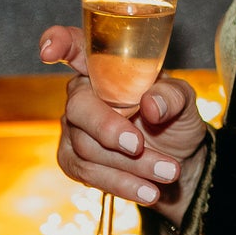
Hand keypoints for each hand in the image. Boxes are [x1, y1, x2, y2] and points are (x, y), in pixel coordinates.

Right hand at [41, 25, 211, 225]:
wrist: (182, 163)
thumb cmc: (176, 121)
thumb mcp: (185, 104)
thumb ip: (172, 96)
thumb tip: (152, 104)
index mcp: (106, 70)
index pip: (77, 48)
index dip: (61, 44)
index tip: (51, 50)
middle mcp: (84, 96)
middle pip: (79, 107)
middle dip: (107, 128)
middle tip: (138, 145)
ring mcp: (75, 129)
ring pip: (88, 146)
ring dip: (131, 164)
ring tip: (169, 172)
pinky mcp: (73, 160)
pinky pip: (90, 173)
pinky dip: (122, 184)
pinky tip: (149, 191)